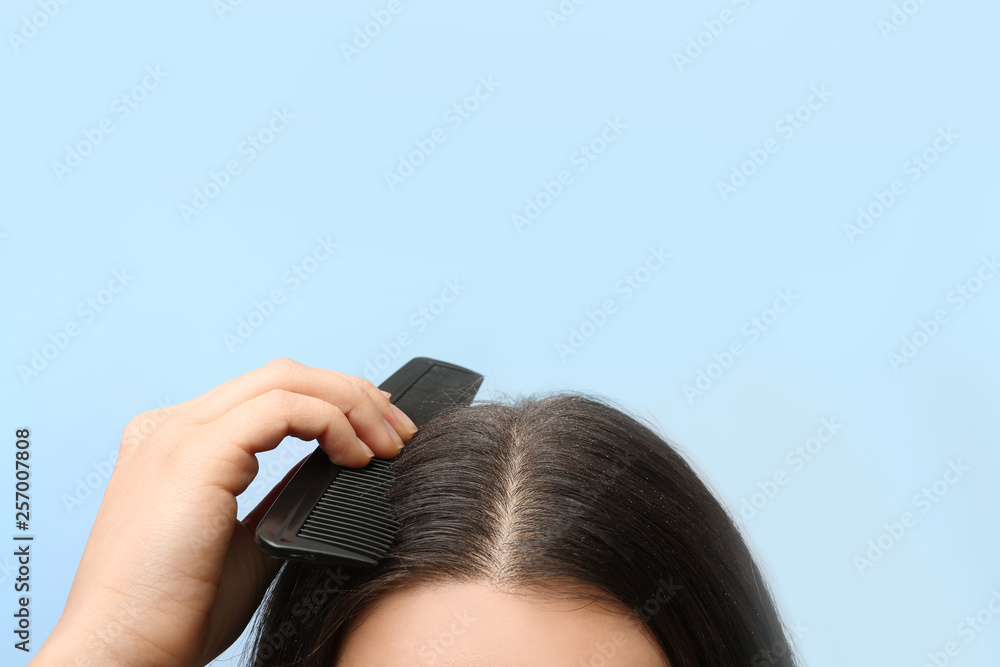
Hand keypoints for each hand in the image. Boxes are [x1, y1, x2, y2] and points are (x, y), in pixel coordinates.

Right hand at [31, 359, 417, 666]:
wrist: (124, 651)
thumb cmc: (176, 610)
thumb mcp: (246, 541)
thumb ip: (280, 498)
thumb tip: (330, 475)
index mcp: (179, 441)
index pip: (269, 393)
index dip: (333, 400)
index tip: (378, 432)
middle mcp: (175, 425)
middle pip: (284, 374)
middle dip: (354, 395)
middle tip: (400, 431)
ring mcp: (182, 432)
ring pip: (288, 379)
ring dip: (352, 405)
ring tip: (390, 444)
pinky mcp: (197, 452)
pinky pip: (284, 408)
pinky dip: (331, 422)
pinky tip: (355, 457)